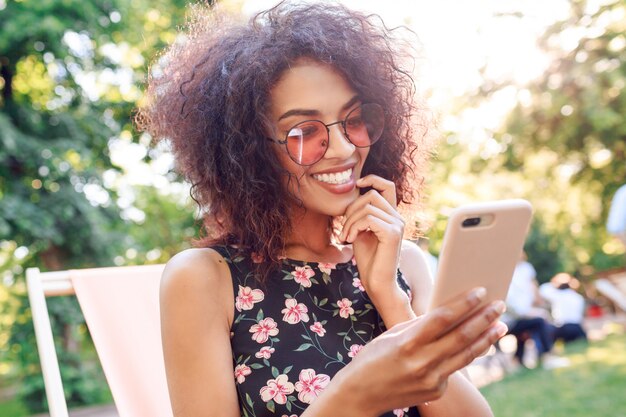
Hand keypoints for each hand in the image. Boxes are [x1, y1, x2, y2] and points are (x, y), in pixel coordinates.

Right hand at [332, 288, 507, 415]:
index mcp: (407, 343)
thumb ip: (419, 325)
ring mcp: (430, 380)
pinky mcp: (435, 391)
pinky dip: (467, 354)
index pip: (443, 318)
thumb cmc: (373, 358)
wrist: (361, 395)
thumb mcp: (391, 335)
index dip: (465, 304)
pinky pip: (454, 369)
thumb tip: (446, 311)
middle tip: (500, 305)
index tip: (481, 291)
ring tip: (501, 325)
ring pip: (466, 355)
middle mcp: (421, 362)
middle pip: (461, 336)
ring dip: (486, 338)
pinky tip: (478, 344)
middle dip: (484, 318)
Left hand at [339, 175, 404, 306]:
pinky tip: (350, 240)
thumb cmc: (368, 259)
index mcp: (391, 215)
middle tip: (344, 230)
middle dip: (351, 210)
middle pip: (371, 195)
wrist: (377, 282)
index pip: (387, 186)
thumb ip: (360, 214)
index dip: (372, 179)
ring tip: (345, 237)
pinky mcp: (393, 234)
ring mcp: (397, 225)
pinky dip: (354, 227)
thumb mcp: (361, 230)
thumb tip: (354, 196)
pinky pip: (368, 219)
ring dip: (349, 222)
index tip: (356, 185)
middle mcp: (398, 218)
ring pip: (367, 207)